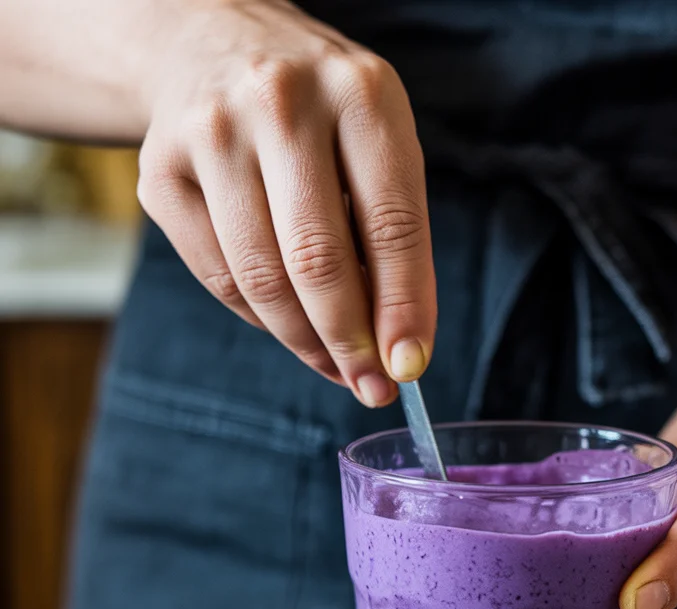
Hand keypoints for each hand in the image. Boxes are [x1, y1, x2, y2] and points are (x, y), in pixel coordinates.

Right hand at [136, 0, 435, 405]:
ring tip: (335, 365)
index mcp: (359, 94)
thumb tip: (399, 348)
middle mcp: (281, 104)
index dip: (403, 308)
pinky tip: (288, 324)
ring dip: (306, 343)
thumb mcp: (377, 146)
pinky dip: (261, 320)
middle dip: (350, 342)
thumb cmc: (319, 115)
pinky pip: (220, 279)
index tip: (409, 367)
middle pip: (318, 260)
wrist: (208, 46)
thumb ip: (395, 238)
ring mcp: (210, 134)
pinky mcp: (159, 172)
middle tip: (371, 387)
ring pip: (263, 281)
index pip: (391, 225)